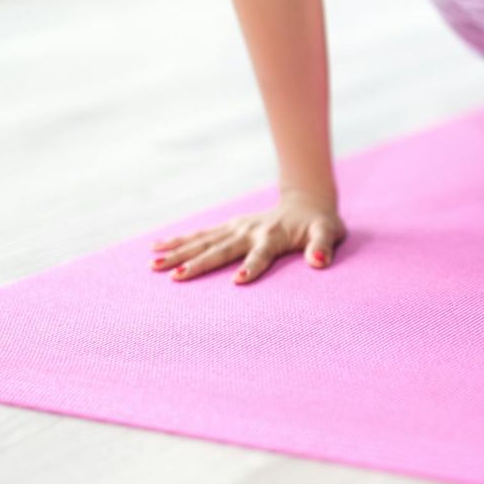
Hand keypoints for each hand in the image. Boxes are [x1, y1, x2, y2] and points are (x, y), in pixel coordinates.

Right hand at [148, 188, 347, 283]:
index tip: (238, 281)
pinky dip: (179, 240)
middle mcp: (250, 231)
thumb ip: (323, 246)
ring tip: (154, 265)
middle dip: (199, 263)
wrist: (308, 202)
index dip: (252, 267)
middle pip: (222, 249)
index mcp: (274, 236)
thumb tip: (319, 262)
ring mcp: (237, 227)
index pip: (261, 255)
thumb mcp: (329, 233)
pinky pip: (200, 234)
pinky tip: (157, 248)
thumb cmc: (320, 224)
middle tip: (176, 277)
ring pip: (204, 241)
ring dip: (180, 253)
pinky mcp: (229, 226)